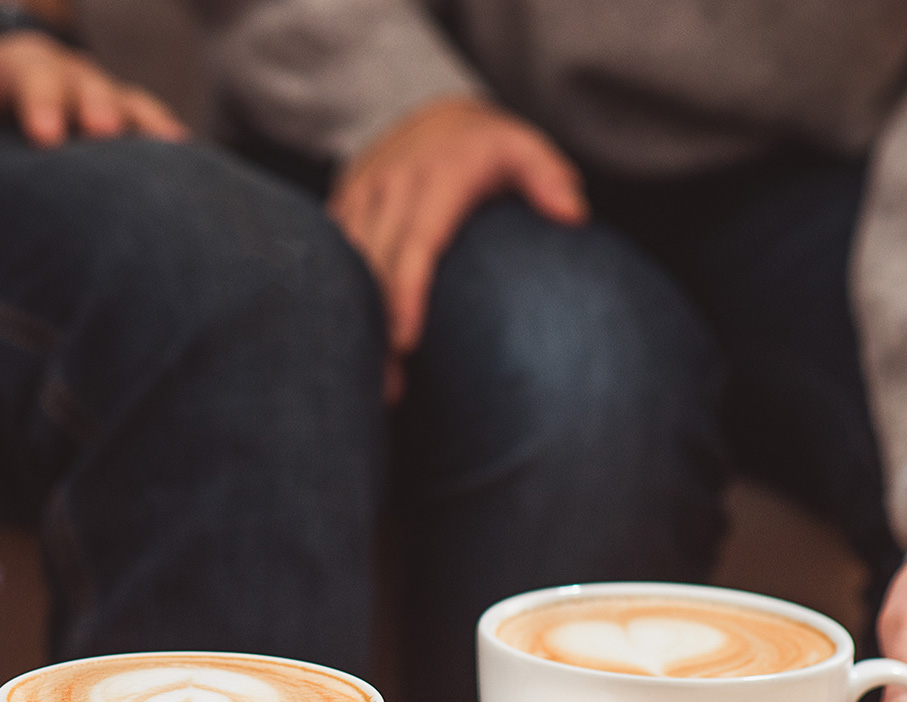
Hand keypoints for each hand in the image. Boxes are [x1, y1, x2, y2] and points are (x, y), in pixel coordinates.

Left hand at [0, 31, 187, 179]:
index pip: (27, 75)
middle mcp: (61, 73)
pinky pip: (146, 123)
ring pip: (126, 101)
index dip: (39, 102)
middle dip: (97, 107)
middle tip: (106, 134)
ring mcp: (93, 94)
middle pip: (86, 84)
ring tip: (164, 148)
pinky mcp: (114, 119)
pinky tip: (186, 166)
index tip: (46, 137)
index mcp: (10, 63)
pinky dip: (165, 140)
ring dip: (142, 124)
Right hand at [330, 96, 585, 392]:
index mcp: (438, 177)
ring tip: (370, 383)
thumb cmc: (486, 144)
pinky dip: (340, 299)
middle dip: (378, 331)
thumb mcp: (525, 146)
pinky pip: (334, 256)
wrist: (422, 105)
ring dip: (355, 324)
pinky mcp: (341, 203)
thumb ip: (549, 177)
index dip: (406, 295)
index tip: (406, 345)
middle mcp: (392, 185)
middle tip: (391, 392)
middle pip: (375, 267)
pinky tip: (353, 344)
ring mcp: (361, 194)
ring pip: (347, 266)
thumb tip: (572, 216)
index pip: (416, 244)